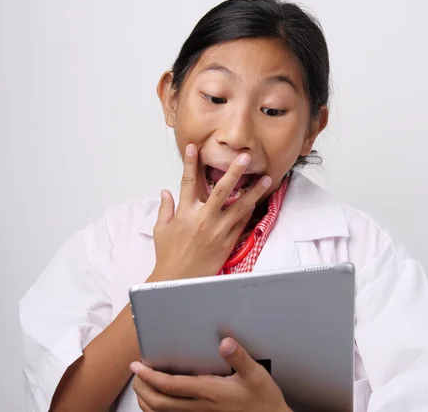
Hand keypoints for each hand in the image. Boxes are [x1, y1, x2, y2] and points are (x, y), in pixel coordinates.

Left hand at [131, 337, 290, 411]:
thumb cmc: (263, 398)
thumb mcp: (256, 374)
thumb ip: (239, 358)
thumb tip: (225, 342)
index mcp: (209, 392)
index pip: (171, 386)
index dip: (150, 376)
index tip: (137, 365)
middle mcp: (199, 406)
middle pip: (159, 403)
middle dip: (142, 387)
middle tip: (135, 372)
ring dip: (146, 399)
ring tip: (141, 383)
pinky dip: (158, 409)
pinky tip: (158, 398)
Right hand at [149, 144, 271, 280]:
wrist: (178, 279)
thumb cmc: (168, 255)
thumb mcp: (161, 230)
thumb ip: (165, 208)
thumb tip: (165, 192)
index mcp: (185, 213)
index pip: (187, 182)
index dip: (190, 163)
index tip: (194, 147)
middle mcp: (203, 219)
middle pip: (221, 190)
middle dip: (234, 172)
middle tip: (244, 158)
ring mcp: (217, 230)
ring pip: (239, 207)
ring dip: (254, 192)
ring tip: (266, 180)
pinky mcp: (227, 242)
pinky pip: (241, 223)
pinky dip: (249, 212)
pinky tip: (257, 203)